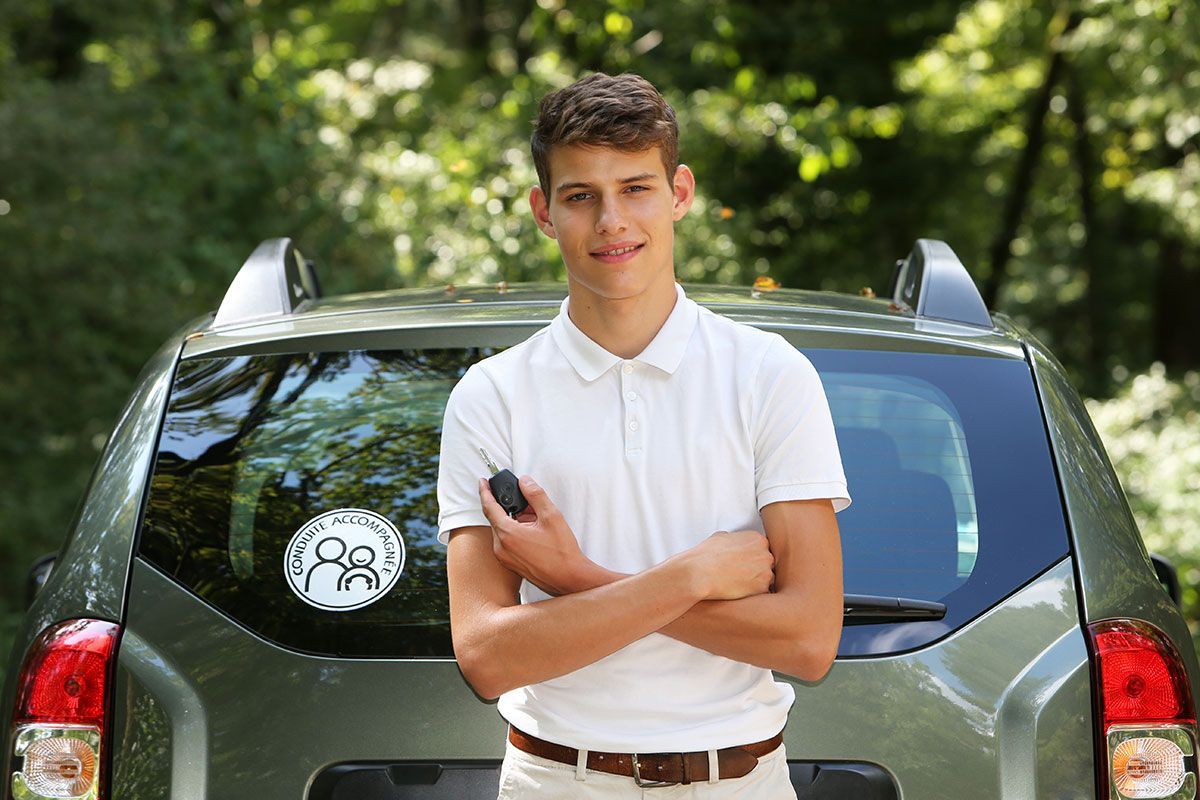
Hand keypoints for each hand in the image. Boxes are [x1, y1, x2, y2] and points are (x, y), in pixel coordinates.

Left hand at [480, 475, 599, 595]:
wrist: (570, 579)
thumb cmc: (562, 552)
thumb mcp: (551, 516)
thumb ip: (535, 494)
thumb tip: (525, 482)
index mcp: (508, 534)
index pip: (489, 507)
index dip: (485, 491)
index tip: (483, 482)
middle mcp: (501, 547)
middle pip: (497, 518)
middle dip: (510, 507)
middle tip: (528, 503)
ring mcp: (505, 557)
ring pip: (503, 530)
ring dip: (515, 520)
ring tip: (537, 520)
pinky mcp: (510, 564)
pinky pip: (507, 541)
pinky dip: (516, 532)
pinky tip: (535, 532)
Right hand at [684, 530, 774, 600]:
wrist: (699, 573)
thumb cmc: (706, 556)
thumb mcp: (720, 537)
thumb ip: (733, 539)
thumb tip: (732, 541)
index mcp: (757, 539)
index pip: (763, 549)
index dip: (753, 557)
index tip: (744, 562)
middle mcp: (765, 553)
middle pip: (767, 563)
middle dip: (757, 569)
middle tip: (741, 574)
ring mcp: (766, 571)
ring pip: (767, 578)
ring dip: (756, 582)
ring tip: (738, 583)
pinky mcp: (762, 588)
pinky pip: (762, 592)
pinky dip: (752, 593)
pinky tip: (738, 591)